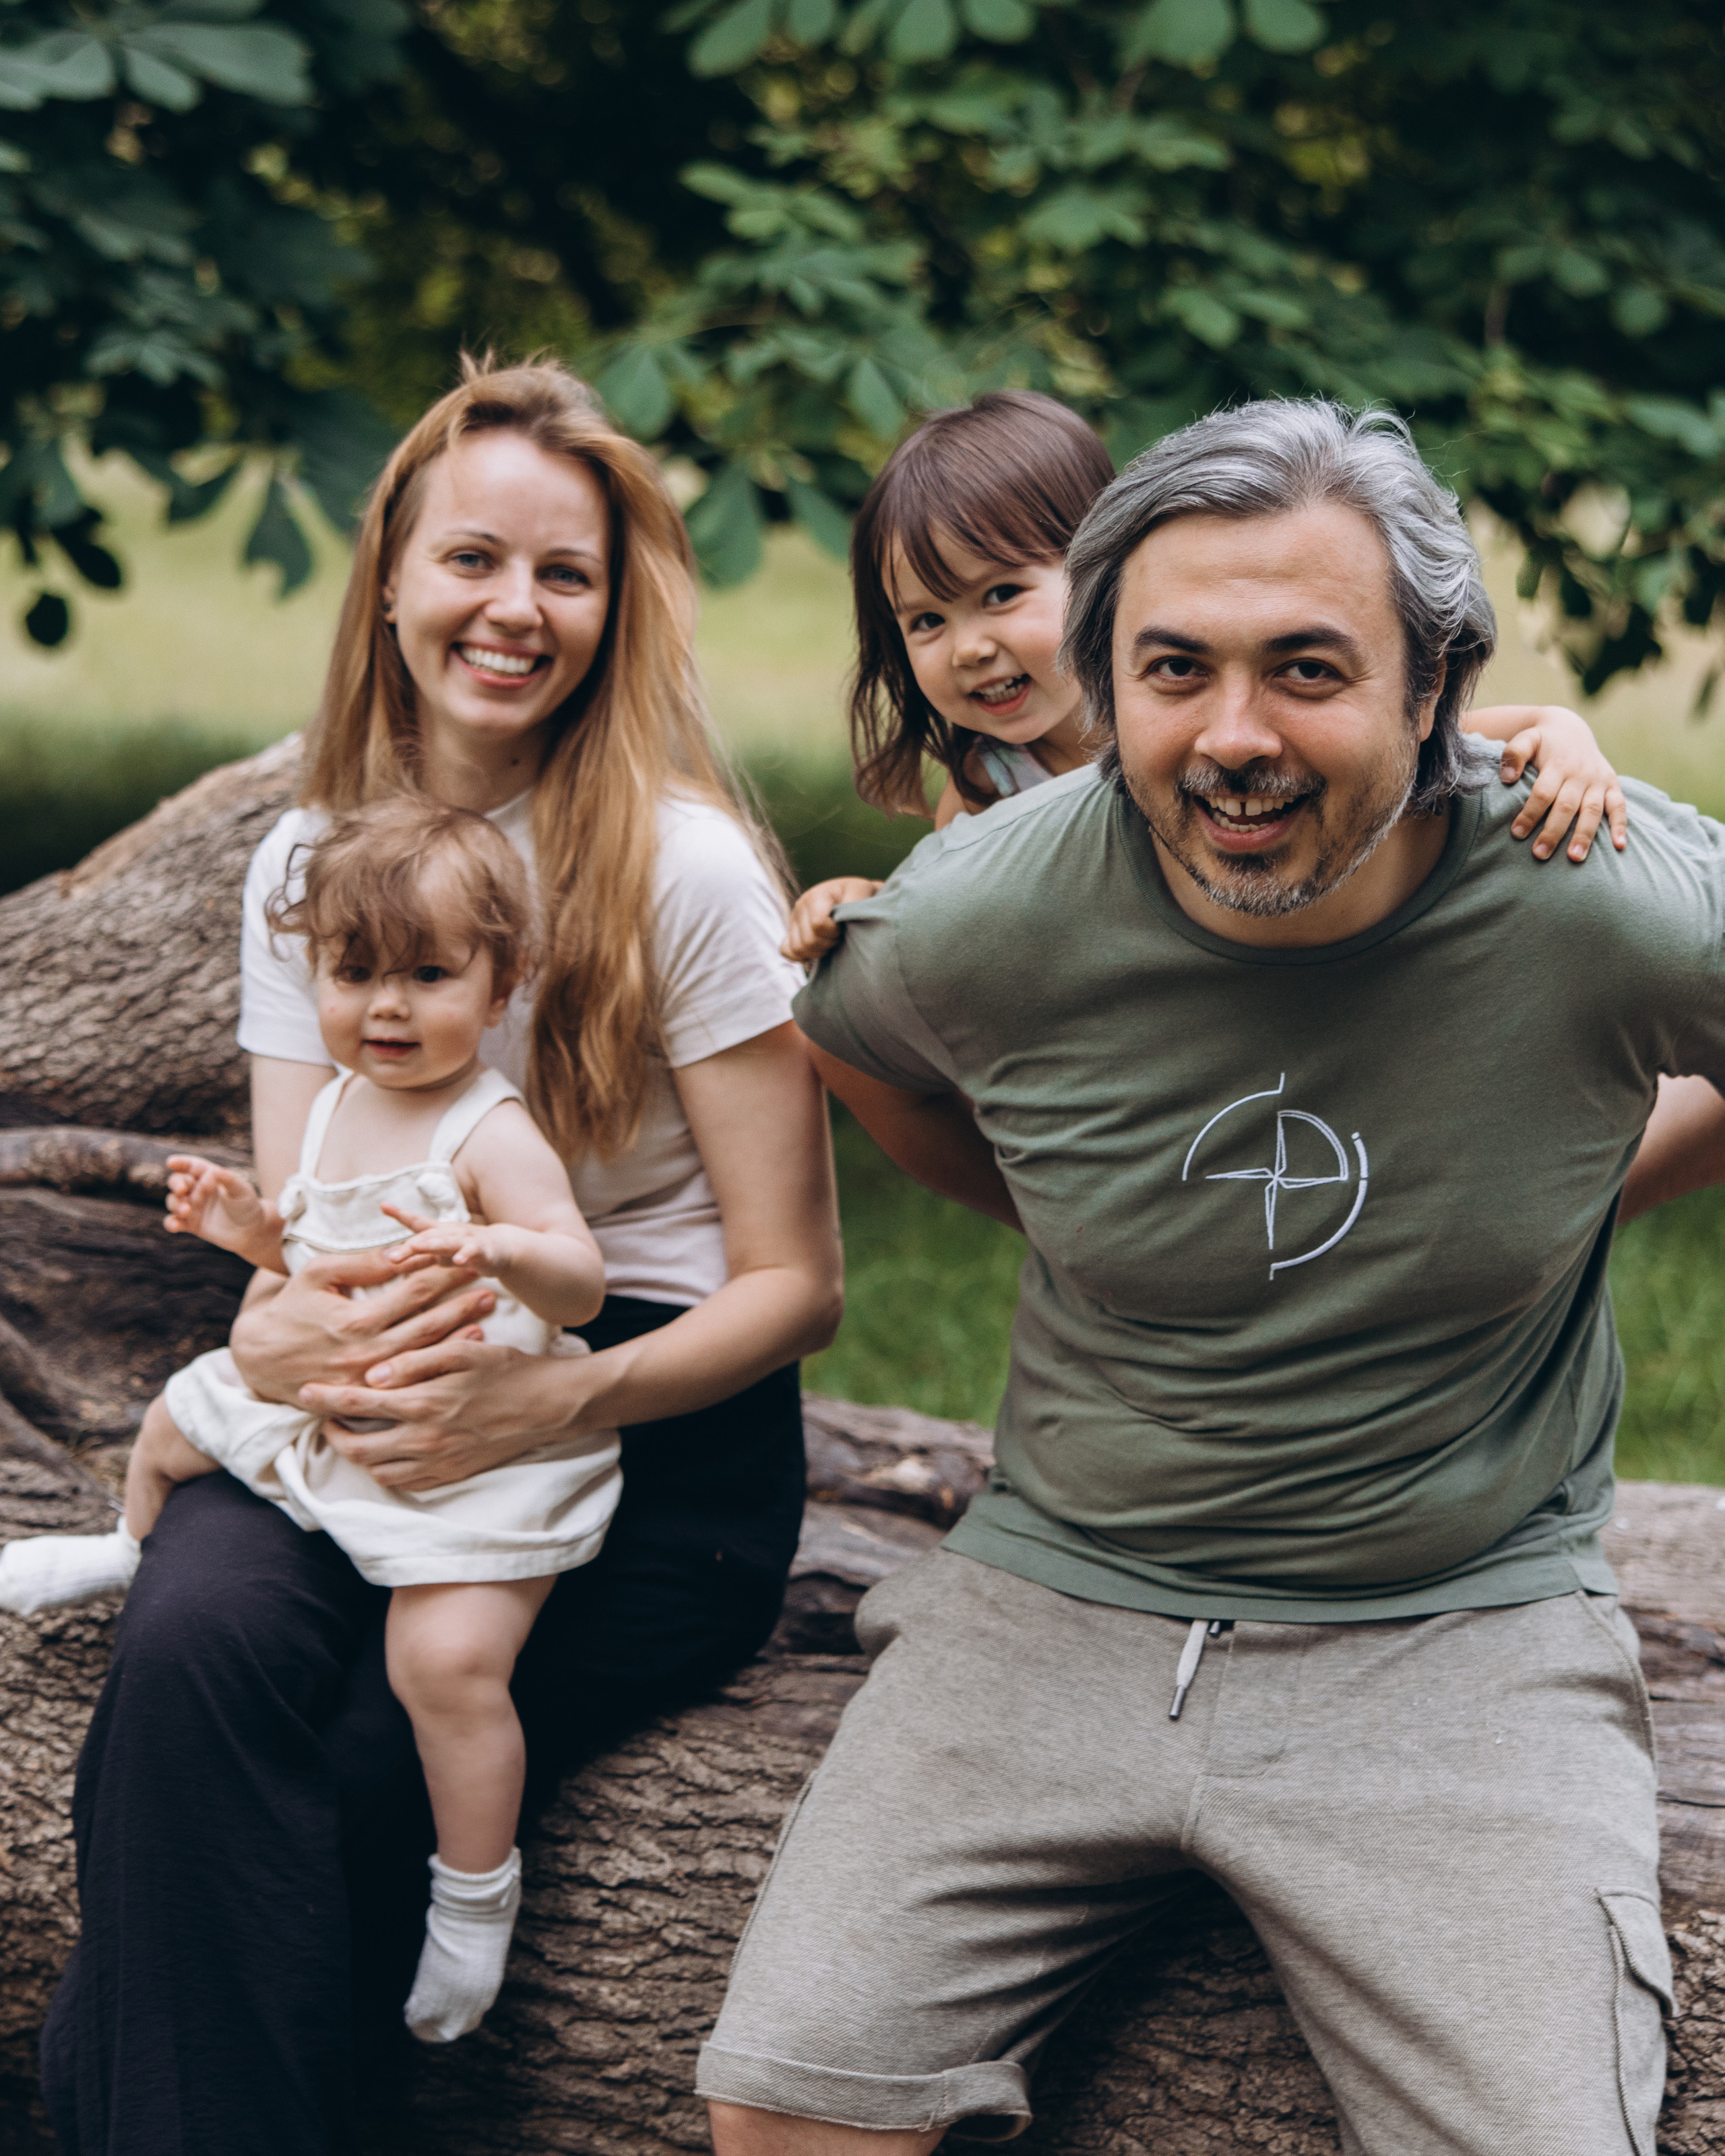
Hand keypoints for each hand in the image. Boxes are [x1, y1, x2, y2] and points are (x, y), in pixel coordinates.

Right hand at [164, 1154, 267, 1247]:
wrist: (252, 1229)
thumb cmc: (248, 1205)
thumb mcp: (242, 1189)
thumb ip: (227, 1179)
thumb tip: (211, 1172)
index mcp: (209, 1177)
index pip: (193, 1167)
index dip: (181, 1163)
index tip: (171, 1162)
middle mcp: (198, 1190)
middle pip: (178, 1181)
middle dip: (176, 1183)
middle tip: (182, 1189)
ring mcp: (193, 1207)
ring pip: (174, 1201)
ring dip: (175, 1204)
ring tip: (187, 1210)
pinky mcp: (191, 1224)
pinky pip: (174, 1222)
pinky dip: (171, 1223)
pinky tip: (174, 1226)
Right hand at [227, 1246, 496, 1406]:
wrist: (258, 1359)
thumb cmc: (290, 1309)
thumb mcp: (317, 1275)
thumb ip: (361, 1264)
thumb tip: (402, 1250)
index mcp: (355, 1320)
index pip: (412, 1292)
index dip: (444, 1274)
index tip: (469, 1259)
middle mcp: (366, 1353)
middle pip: (427, 1325)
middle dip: (461, 1304)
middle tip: (494, 1288)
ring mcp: (368, 1379)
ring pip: (424, 1355)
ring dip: (458, 1333)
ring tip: (488, 1315)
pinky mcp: (366, 1396)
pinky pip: (410, 1380)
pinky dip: (437, 1364)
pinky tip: (462, 1351)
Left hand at [302, 1336, 600, 1490]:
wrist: (550, 1407)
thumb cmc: (509, 1370)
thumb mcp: (464, 1352)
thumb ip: (416, 1360)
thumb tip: (374, 1374)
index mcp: (425, 1403)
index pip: (358, 1404)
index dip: (326, 1399)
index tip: (305, 1390)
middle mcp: (426, 1440)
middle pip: (359, 1449)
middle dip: (333, 1435)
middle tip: (323, 1418)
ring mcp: (439, 1462)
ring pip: (378, 1472)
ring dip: (356, 1457)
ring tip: (349, 1437)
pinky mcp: (452, 1474)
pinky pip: (405, 1483)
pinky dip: (385, 1472)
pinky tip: (384, 1455)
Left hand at [381, 1202, 513, 1275]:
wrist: (502, 1248)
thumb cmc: (465, 1250)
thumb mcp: (440, 1255)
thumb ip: (417, 1259)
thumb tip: (389, 1261)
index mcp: (439, 1232)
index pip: (418, 1223)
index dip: (401, 1214)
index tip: (384, 1205)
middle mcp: (451, 1233)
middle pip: (428, 1237)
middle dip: (410, 1246)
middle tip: (391, 1256)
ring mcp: (467, 1240)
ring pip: (448, 1242)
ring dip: (432, 1245)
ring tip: (416, 1247)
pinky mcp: (483, 1250)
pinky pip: (473, 1252)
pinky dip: (466, 1255)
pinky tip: (459, 1261)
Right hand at [780, 877, 883, 963]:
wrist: (856, 896)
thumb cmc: (861, 896)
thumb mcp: (863, 892)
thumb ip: (854, 901)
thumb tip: (839, 919)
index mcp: (817, 895)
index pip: (818, 924)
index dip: (833, 932)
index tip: (844, 928)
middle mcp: (801, 905)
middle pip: (808, 941)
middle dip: (828, 943)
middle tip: (840, 937)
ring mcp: (794, 919)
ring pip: (798, 949)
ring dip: (817, 951)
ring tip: (831, 942)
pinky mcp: (790, 931)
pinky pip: (786, 950)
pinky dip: (801, 955)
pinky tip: (816, 950)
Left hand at [1492, 706, 1627, 862]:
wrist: (1570, 729)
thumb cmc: (1543, 742)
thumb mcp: (1527, 739)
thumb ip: (1514, 754)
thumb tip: (1507, 778)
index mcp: (1558, 765)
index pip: (1543, 793)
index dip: (1530, 813)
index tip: (1517, 833)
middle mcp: (1580, 774)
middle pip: (1567, 806)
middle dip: (1554, 831)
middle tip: (1540, 854)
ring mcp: (1598, 780)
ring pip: (1592, 810)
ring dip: (1584, 835)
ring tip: (1575, 858)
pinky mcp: (1612, 785)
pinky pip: (1619, 806)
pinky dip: (1620, 825)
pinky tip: (1619, 845)